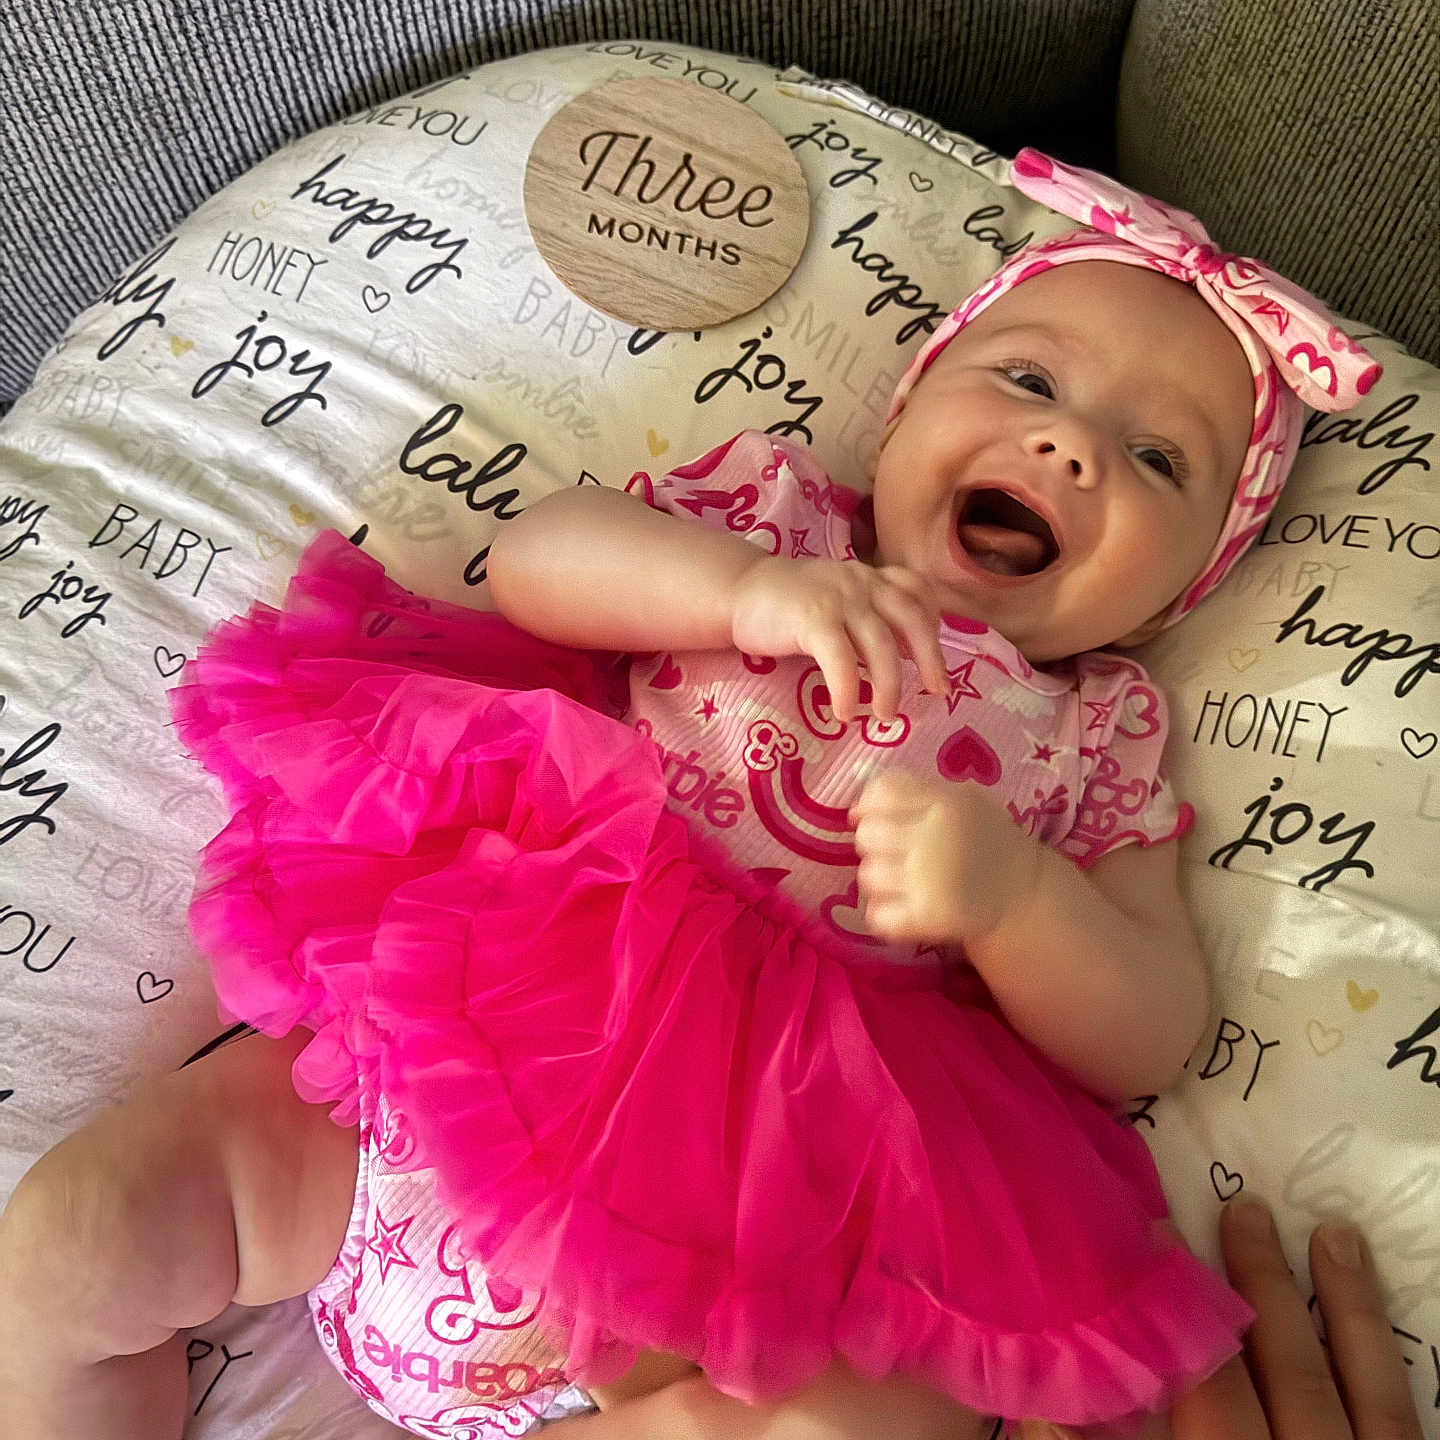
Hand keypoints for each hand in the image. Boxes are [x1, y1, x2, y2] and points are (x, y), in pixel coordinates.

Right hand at [730, 557, 948, 722]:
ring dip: (889, 686)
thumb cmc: (788, 605)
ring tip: (886, 716)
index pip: (917, 590)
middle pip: (912, 618)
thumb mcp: (837, 600)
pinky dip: (848, 690)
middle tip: (937, 692)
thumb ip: (868, 618)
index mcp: (869, 576)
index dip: (934, 623)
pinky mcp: (812, 618)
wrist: (738, 591)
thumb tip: (903, 656)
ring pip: (880, 645)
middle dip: (930, 658)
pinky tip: (845, 713)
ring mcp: (837, 598)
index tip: (933, 657)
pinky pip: (841, 660)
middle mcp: (861, 581)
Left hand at [848, 769, 1035, 946]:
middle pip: (868, 835)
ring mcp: (930, 881)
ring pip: (867, 876)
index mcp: (945, 803)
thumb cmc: (983, 839)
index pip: (881, 794)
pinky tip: (903, 906)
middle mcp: (935, 840)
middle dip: (875, 843)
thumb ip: (913, 791)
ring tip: (904, 880)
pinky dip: (884, 914)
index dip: (868, 805)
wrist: (1023, 892)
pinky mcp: (929, 917)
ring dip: (879, 879)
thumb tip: (857, 808)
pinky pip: (878, 916)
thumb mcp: (960, 798)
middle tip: (896, 852)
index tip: (873, 816)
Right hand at [1021, 1200, 1422, 1439]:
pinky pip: (1402, 1419)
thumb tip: (1045, 1410)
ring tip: (1328, 1232)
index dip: (1174, 1313)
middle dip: (1253, 1288)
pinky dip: (1385, 1359)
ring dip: (1340, 1306)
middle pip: (1276, 1372)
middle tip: (1235, 1208)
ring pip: (1357, 1387)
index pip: (1200, 1389)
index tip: (1152, 1241)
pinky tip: (1374, 1318)